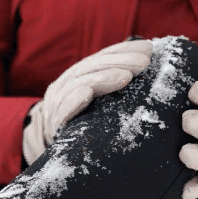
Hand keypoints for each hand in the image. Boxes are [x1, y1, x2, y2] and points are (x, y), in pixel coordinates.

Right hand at [23, 39, 152, 163]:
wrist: (50, 150)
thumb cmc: (80, 125)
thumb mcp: (97, 103)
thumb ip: (111, 87)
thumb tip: (143, 72)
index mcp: (77, 77)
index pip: (101, 58)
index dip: (123, 51)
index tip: (148, 48)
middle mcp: (65, 85)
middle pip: (93, 67)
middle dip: (120, 62)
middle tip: (144, 62)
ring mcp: (57, 103)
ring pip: (79, 83)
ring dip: (104, 78)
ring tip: (127, 77)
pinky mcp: (53, 123)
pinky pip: (62, 110)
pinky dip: (74, 100)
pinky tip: (87, 93)